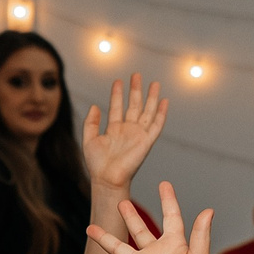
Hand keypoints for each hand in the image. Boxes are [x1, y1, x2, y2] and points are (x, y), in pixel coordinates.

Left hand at [81, 74, 167, 191]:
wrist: (107, 178)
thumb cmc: (97, 164)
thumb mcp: (89, 139)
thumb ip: (91, 122)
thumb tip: (95, 106)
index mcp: (114, 129)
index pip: (117, 107)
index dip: (117, 94)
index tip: (118, 81)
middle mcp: (128, 130)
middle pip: (134, 105)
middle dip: (135, 90)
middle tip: (137, 74)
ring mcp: (138, 135)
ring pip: (147, 112)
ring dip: (151, 97)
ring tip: (154, 83)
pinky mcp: (146, 141)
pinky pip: (156, 125)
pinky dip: (161, 113)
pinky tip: (164, 101)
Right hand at [81, 181, 214, 253]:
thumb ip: (200, 235)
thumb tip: (208, 210)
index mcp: (174, 244)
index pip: (170, 217)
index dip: (168, 200)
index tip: (164, 183)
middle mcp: (155, 252)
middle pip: (139, 230)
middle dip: (130, 216)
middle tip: (121, 202)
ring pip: (120, 248)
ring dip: (106, 239)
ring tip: (91, 227)